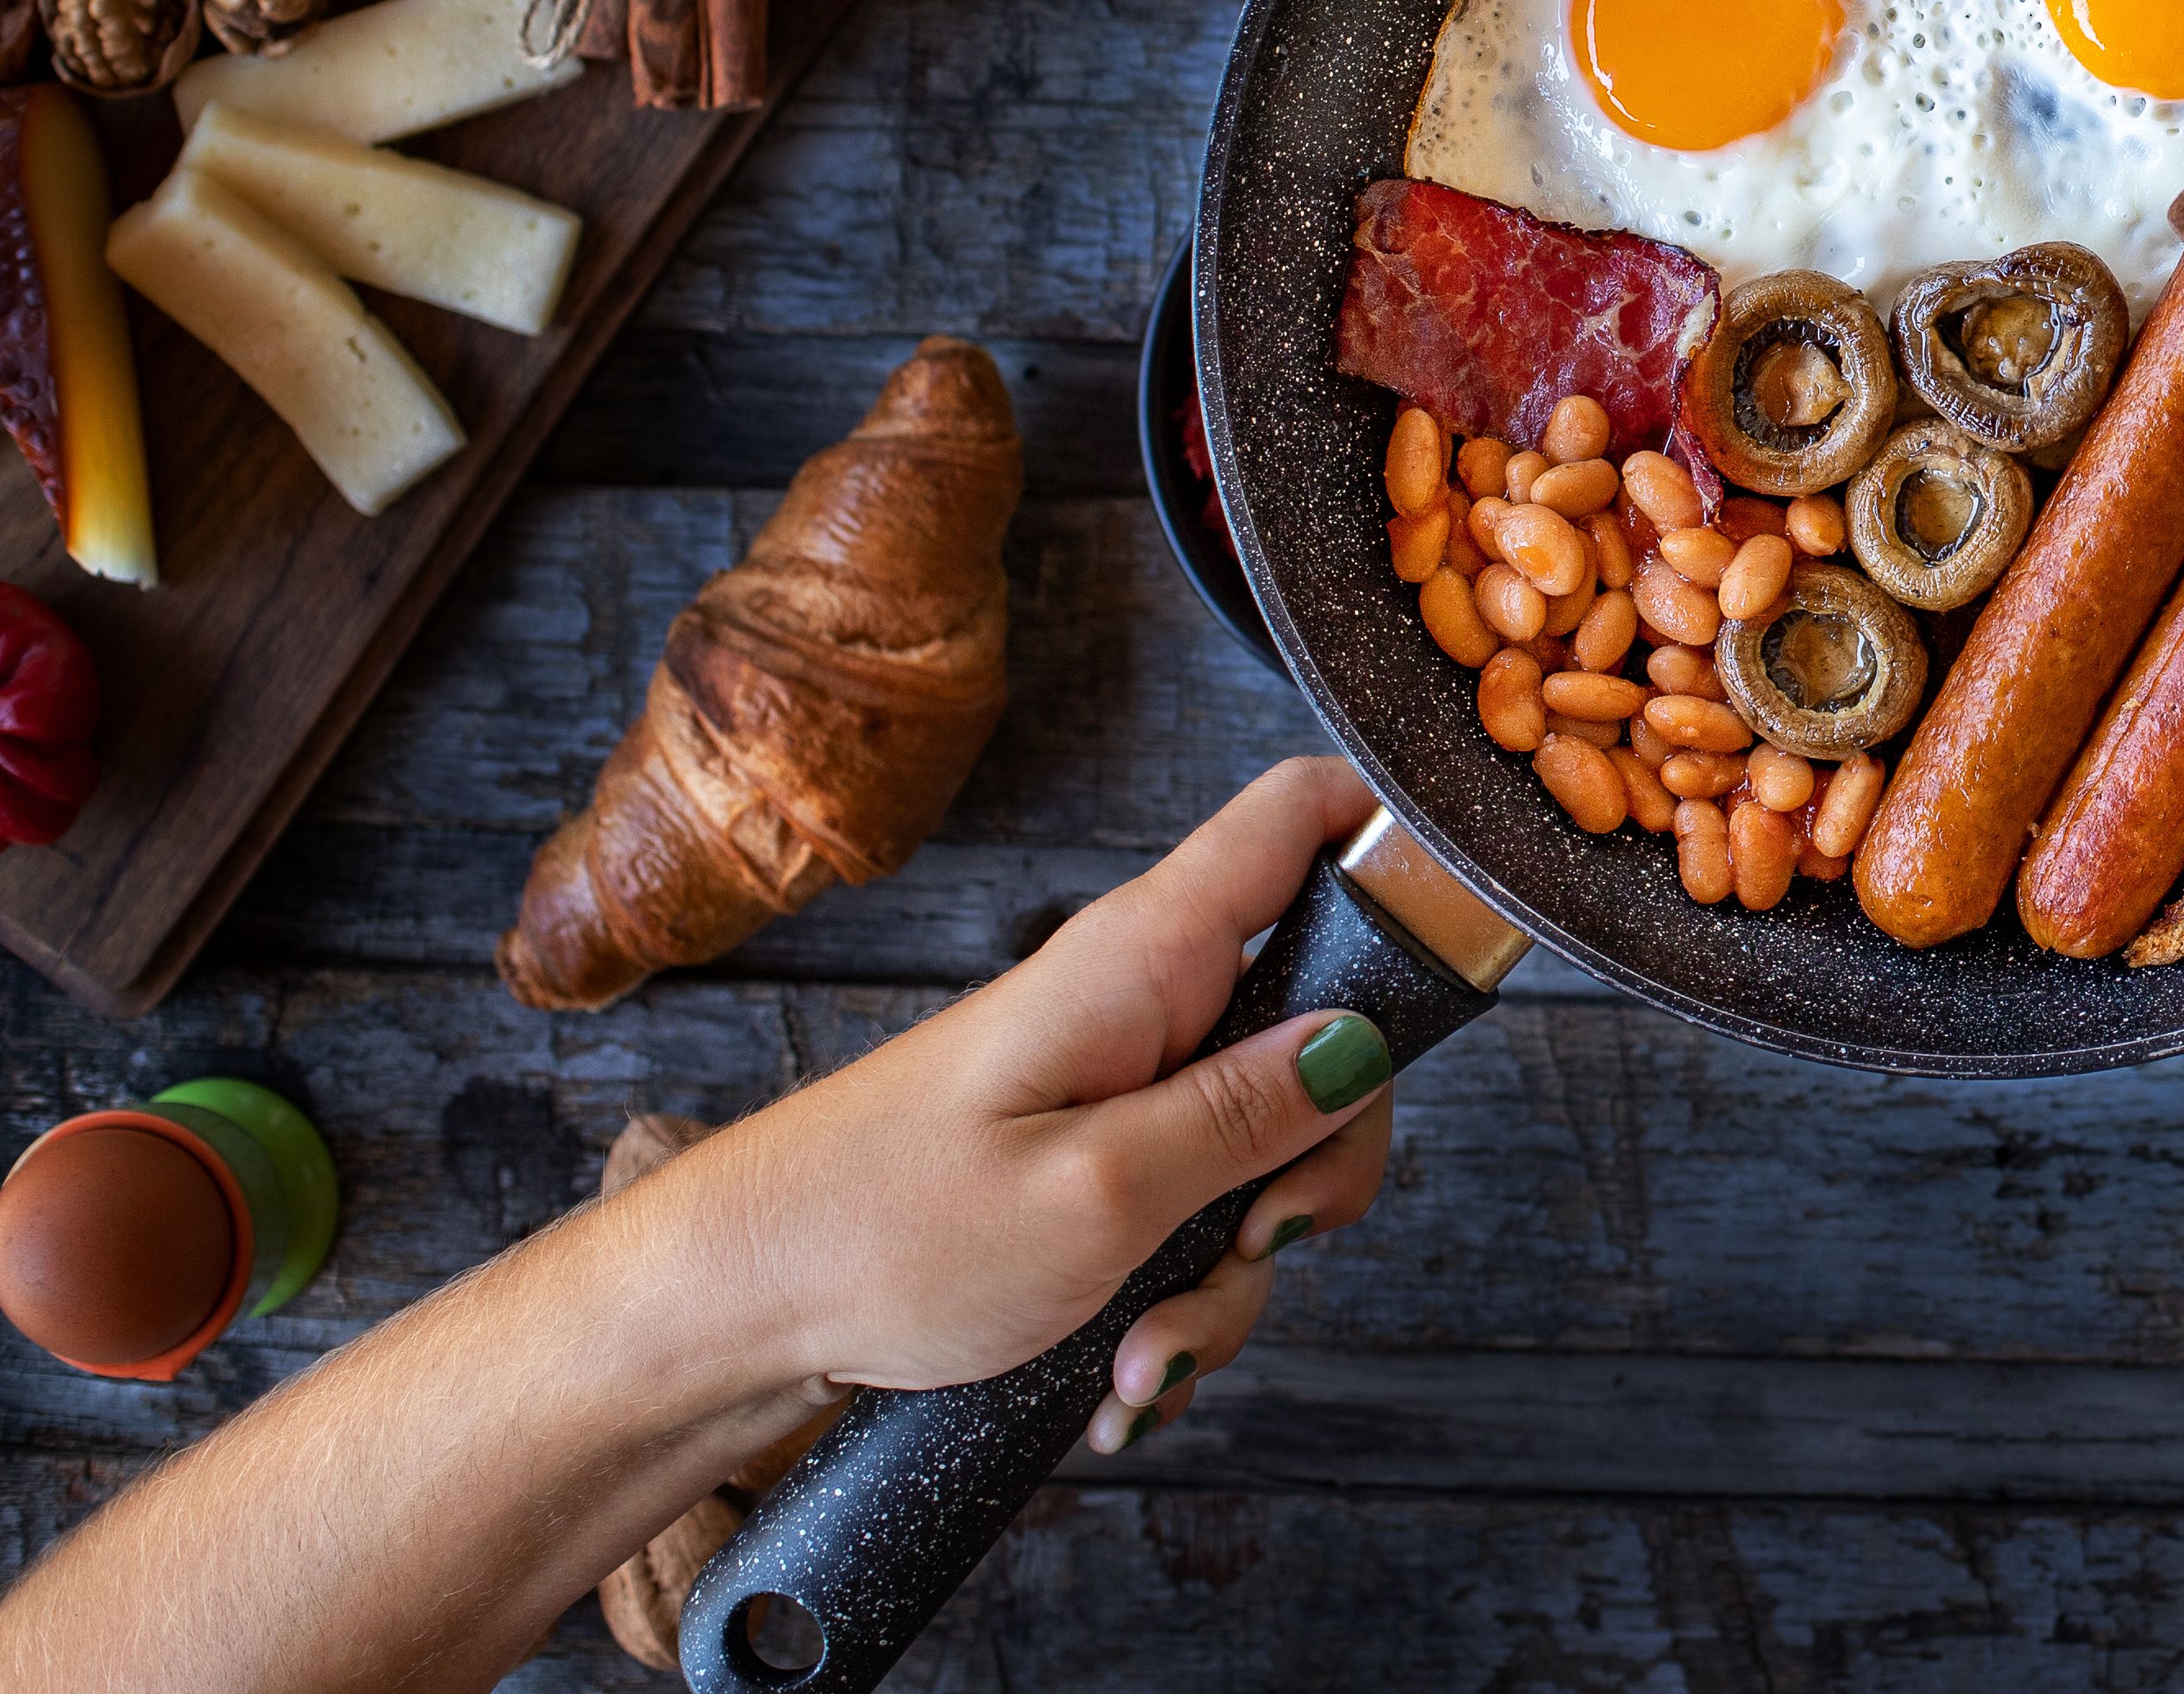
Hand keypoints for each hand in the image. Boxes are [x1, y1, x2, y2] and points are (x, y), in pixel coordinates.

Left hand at [649, 759, 1398, 1455]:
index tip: (1462, 948)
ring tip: (1143, 1351)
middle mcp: (1141, 999)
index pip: (1305, 813)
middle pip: (1325, 1026)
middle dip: (1319, 1164)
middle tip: (1261, 1244)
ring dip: (1232, 1272)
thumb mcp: (1099, 1193)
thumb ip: (1250, 1114)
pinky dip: (1173, 1300)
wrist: (721, 1316)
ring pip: (1261, 1148)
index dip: (1402, 838)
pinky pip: (1189, 1211)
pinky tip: (1117, 1369)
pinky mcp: (1085, 1158)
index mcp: (1146, 955)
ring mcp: (1115, 1081)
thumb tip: (1367, 1045)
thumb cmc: (873, 1236)